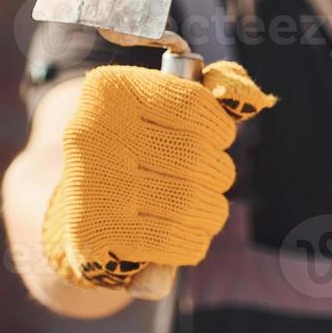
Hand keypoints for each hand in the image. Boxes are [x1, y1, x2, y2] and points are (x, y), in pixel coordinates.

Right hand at [42, 61, 275, 289]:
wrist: (77, 211)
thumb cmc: (137, 153)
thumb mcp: (163, 111)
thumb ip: (211, 94)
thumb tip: (254, 99)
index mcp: (110, 91)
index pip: (192, 103)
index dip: (219, 128)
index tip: (218, 139)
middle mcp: (93, 133)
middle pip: (194, 156)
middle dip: (218, 172)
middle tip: (213, 179)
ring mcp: (92, 184)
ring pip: (189, 200)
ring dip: (212, 210)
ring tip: (207, 209)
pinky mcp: (95, 233)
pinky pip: (173, 239)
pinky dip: (194, 241)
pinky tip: (191, 236)